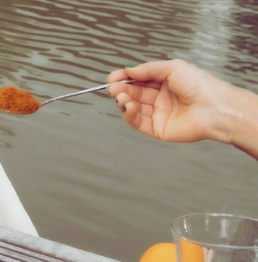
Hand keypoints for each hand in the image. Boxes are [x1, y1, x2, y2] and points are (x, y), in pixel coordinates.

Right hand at [107, 60, 240, 143]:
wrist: (213, 108)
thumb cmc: (200, 86)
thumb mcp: (173, 68)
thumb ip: (148, 69)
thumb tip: (129, 70)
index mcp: (165, 83)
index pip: (140, 80)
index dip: (125, 78)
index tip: (112, 77)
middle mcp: (161, 99)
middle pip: (135, 94)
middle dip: (122, 90)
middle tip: (112, 88)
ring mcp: (159, 114)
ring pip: (135, 108)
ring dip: (124, 102)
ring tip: (120, 97)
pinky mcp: (157, 129)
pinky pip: (139, 123)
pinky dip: (130, 115)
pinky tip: (128, 106)